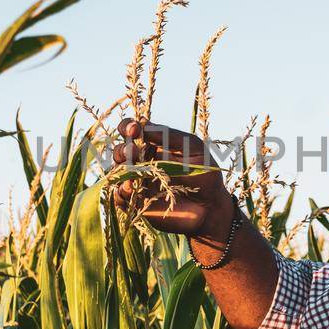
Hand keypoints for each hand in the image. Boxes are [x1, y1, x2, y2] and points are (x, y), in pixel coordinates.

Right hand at [110, 119, 229, 237]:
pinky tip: (131, 187)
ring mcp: (138, 183)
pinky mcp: (137, 203)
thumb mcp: (192, 147)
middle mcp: (142, 162)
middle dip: (124, 149)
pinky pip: (120, 196)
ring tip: (133, 170)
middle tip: (134, 151)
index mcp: (153, 145)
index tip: (135, 129)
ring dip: (121, 168)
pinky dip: (121, 190)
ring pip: (117, 172)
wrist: (211, 206)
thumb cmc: (205, 173)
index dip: (128, 127)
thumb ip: (168, 135)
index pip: (132, 131)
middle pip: (121, 151)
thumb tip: (142, 122)